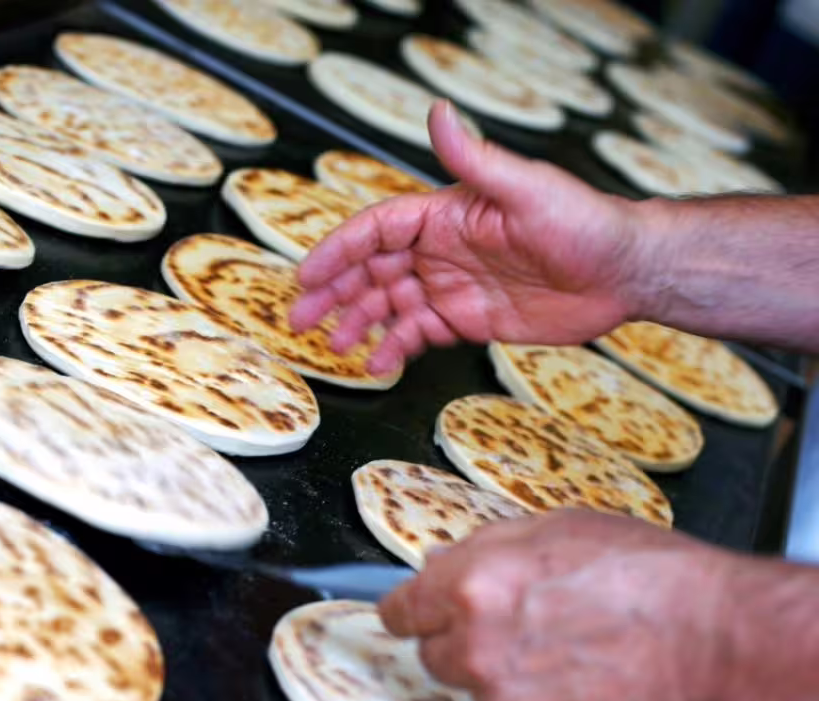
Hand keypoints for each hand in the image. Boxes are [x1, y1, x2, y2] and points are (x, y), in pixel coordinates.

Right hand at [291, 100, 648, 374]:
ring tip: (335, 345)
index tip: (309, 273)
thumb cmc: (583, 222)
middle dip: (335, 293)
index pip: (378, 229)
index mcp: (446, 215)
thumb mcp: (527, 189)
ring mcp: (453, 286)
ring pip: (390, 305)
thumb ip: (475, 160)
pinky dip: (397, 347)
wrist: (624, 272)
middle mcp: (442, 250)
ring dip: (359, 322)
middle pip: (373, 270)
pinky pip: (421, 334)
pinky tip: (379, 362)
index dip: (340, 250)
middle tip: (302, 318)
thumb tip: (439, 112)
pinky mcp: (469, 320)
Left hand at [379, 510, 729, 700]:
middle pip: (435, 656)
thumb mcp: (556, 528)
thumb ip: (484, 548)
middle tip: (517, 630)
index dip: (412, 610)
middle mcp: (476, 647)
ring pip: (477, 693)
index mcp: (471, 584)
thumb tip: (440, 562)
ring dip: (503, 679)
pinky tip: (578, 686)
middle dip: (464, 642)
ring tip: (564, 656)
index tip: (418, 614)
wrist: (712, 640)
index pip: (400, 611)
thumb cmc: (645, 576)